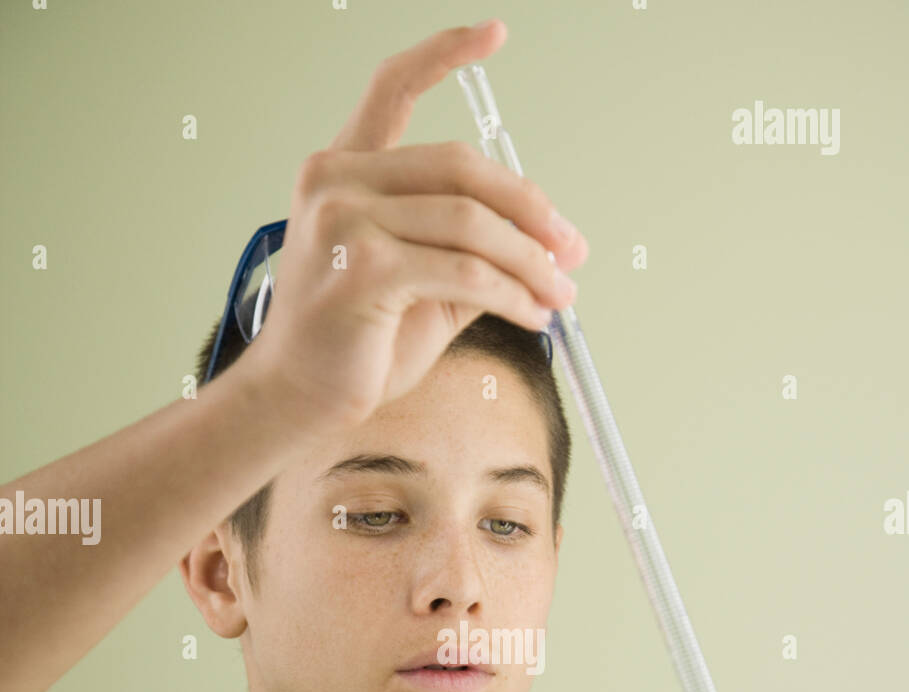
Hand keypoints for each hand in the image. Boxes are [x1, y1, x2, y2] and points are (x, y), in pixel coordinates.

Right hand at [238, 19, 587, 440]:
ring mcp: (343, 221)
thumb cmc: (355, 345)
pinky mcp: (362, 269)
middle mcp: (335, 182)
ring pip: (471, 223)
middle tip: (571, 247)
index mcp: (343, 171)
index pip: (393, 90)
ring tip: (560, 294)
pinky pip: (464, 272)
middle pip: (460, 168)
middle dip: (530, 209)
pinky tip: (533, 314)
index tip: (496, 32)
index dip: (445, 53)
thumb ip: (466, 249)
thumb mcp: (421, 285)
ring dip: (530, 262)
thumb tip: (542, 238)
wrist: (301, 400)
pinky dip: (511, 294)